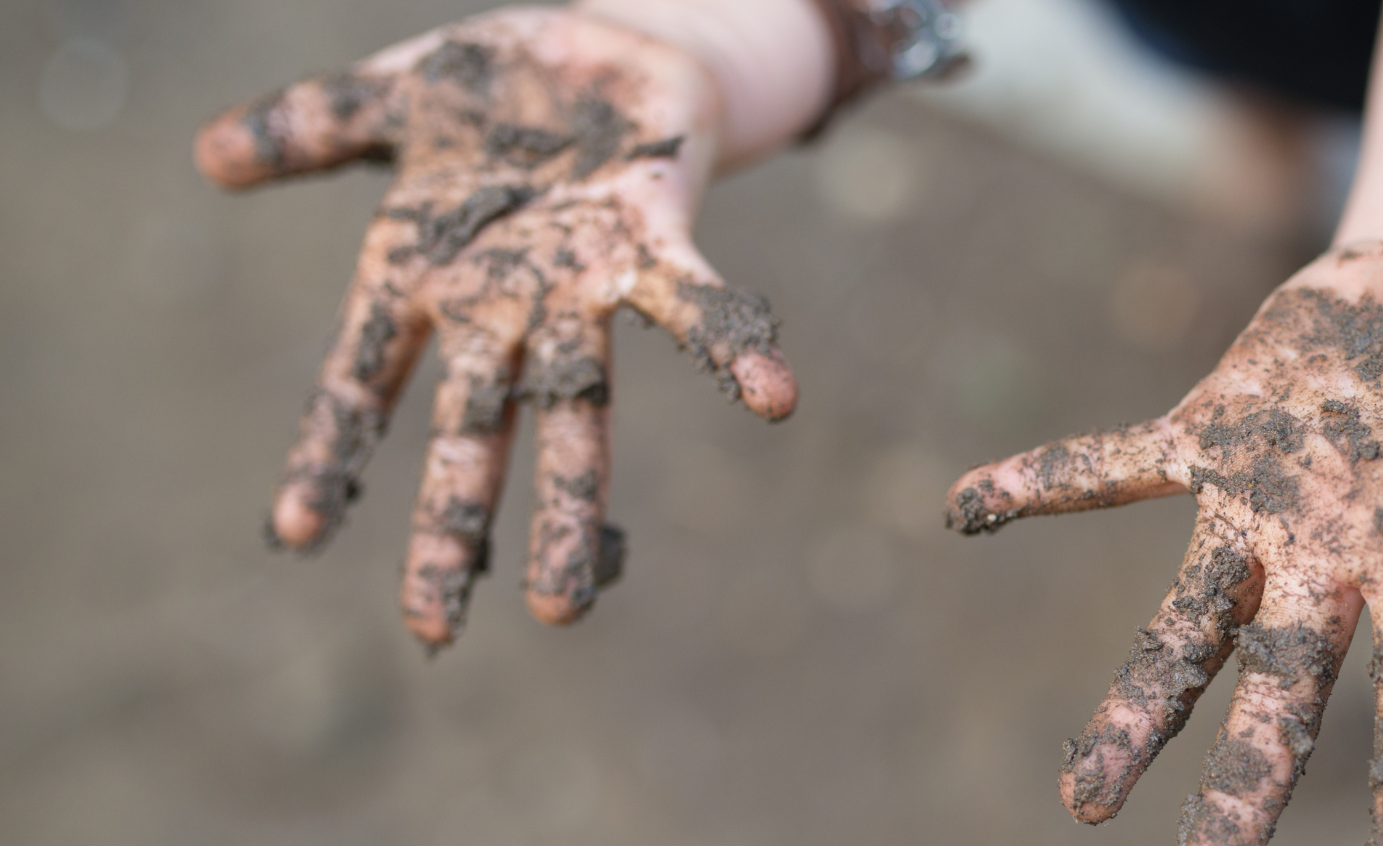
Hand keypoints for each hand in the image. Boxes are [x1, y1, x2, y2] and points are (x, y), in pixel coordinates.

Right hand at [196, 7, 796, 647]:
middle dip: (454, 526)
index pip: (362, 380)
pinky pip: (693, 302)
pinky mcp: (650, 238)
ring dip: (574, 504)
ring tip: (564, 603)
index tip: (297, 531)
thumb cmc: (491, 85)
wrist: (602, 42)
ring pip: (575, 409)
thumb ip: (309, 127)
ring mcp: (576, 284)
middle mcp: (499, 305)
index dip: (332, 448)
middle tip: (434, 630)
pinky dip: (731, 344)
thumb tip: (208, 154)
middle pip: (471, 433)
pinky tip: (771, 396)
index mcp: (423, 277)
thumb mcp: (389, 100)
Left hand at [945, 242, 1382, 844]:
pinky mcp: (1207, 439)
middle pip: (1285, 683)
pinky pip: (1113, 468)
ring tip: (1081, 800)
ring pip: (1189, 620)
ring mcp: (1261, 505)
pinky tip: (959, 512)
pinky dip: (1044, 484)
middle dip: (1249, 773)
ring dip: (1136, 705)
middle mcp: (1334, 557)